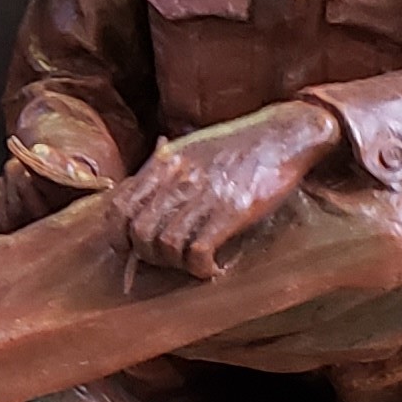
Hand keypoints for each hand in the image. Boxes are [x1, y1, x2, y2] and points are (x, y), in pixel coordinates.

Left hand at [104, 100, 342, 281]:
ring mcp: (204, 194)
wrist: (285, 134)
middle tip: (166, 260)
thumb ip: (164, 167)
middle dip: (145, 255)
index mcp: (165, 162)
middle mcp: (178, 177)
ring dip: (174, 264)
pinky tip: (210, 268)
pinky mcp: (232, 210)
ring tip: (190, 264)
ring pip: (164, 244)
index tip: (127, 250)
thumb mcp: (192, 145)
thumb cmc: (239, 143)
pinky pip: (197, 250)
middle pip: (138, 230)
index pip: (119, 205)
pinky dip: (199, 267)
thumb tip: (138, 191)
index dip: (116, 235)